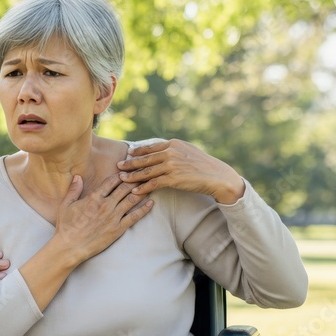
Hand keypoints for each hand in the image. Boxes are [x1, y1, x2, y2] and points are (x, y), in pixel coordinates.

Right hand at [52, 174, 153, 264]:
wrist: (70, 246)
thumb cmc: (66, 226)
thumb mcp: (66, 205)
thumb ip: (74, 189)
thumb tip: (78, 176)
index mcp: (94, 197)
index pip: (111, 181)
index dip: (121, 174)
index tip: (128, 170)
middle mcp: (106, 205)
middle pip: (124, 187)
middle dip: (135, 179)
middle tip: (143, 173)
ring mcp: (113, 217)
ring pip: (132, 199)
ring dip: (142, 190)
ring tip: (150, 183)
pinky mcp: (118, 229)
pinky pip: (134, 217)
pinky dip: (144, 209)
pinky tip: (151, 203)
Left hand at [117, 139, 245, 203]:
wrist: (217, 176)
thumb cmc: (203, 165)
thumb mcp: (188, 150)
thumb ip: (174, 149)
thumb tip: (163, 149)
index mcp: (173, 144)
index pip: (151, 147)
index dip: (138, 151)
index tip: (128, 153)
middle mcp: (170, 152)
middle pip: (145, 159)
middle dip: (130, 163)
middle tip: (118, 166)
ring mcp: (171, 165)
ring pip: (146, 172)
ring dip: (132, 176)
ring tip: (122, 179)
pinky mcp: (173, 179)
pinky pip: (153, 184)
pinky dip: (142, 188)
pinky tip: (134, 192)